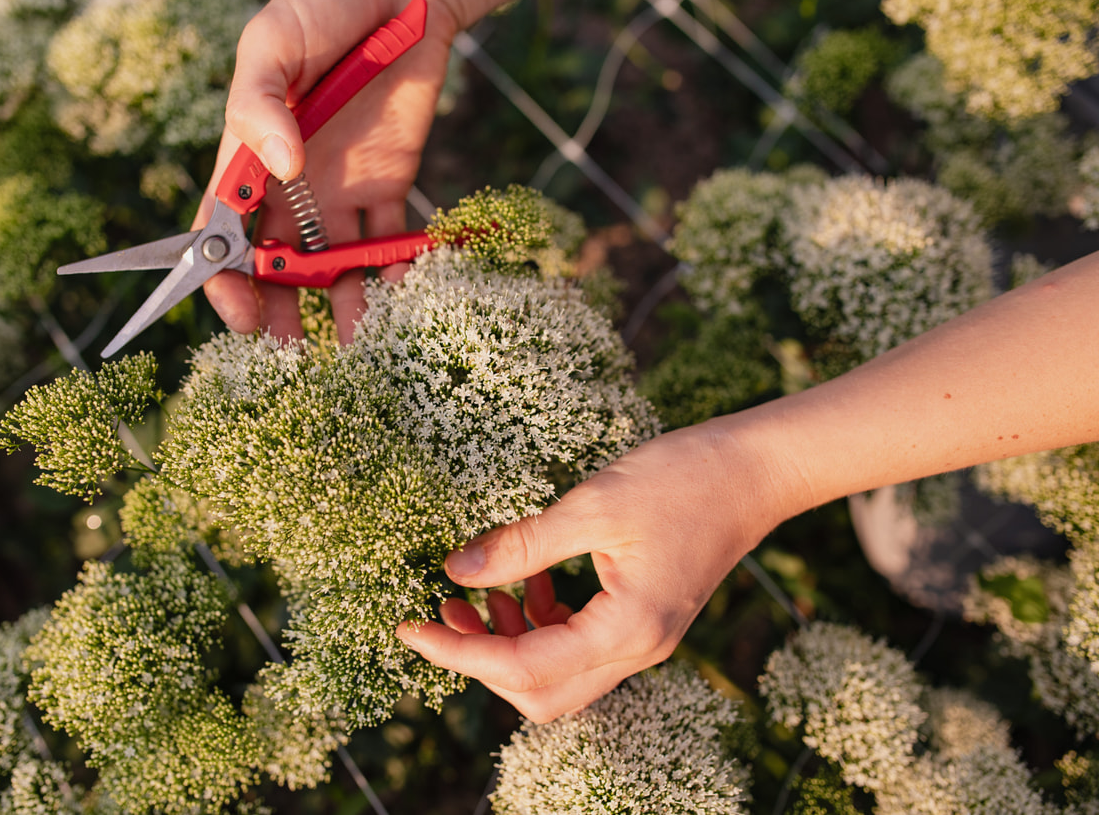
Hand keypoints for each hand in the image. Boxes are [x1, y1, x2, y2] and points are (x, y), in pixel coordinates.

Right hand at [197, 0, 468, 343]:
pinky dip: (397, 275)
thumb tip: (280, 168)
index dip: (224, 279)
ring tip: (359, 348)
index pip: (223, 231)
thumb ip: (261, 101)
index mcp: (247, 156)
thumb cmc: (323, 2)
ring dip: (342, 309)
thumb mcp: (271, 40)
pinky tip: (402, 300)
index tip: (238, 317)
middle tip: (293, 355)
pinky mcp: (390, 186)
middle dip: (281, 311)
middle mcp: (290, 185)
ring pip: (333, 267)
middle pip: (277, 264)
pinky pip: (391, 243)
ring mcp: (341, 190)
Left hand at [396, 422, 787, 722]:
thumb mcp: (591, 505)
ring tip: (475, 593)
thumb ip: (522, 544)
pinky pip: (578, 646)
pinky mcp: (642, 620)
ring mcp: (642, 640)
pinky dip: (540, 625)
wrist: (753, 472)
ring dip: (508, 644)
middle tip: (441, 611)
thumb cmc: (683, 479)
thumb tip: (455, 570)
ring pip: (558, 675)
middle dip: (480, 660)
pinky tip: (525, 582)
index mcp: (626, 630)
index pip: (522, 668)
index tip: (410, 626)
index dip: (458, 653)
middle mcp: (637, 650)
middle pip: (540, 693)